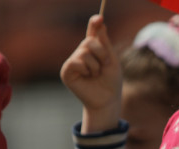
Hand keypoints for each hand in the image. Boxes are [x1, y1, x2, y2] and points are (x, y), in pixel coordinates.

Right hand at [60, 14, 121, 131]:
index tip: (99, 18)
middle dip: (101, 53)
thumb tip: (99, 22)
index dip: (94, 23)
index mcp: (94, 50)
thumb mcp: (111, 60)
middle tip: (104, 66)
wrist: (107, 100)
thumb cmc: (111, 82)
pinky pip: (75, 61)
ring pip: (84, 52)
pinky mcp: (67, 71)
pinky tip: (87, 77)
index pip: (93, 32)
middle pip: (89, 41)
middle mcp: (81, 53)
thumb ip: (105, 43)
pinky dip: (85, 69)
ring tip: (96, 74)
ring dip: (95, 64)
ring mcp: (73, 61)